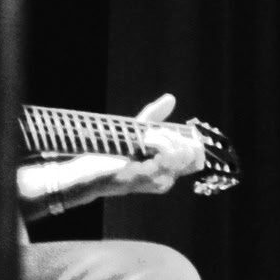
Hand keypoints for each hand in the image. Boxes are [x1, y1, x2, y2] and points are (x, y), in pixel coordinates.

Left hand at [37, 94, 205, 209]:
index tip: (175, 130)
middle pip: (188, 155)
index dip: (192, 141)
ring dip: (164, 139)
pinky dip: (155, 144)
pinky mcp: (139, 179)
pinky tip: (143, 141)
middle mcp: (162, 181)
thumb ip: (155, 116)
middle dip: (176, 138)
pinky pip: (160, 159)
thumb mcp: (136, 132)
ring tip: (146, 137)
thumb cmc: (111, 154)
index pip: (195, 159)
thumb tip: (171, 98)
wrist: (84, 173)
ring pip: (177, 156)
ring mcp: (151, 181)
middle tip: (154, 133)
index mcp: (165, 172)